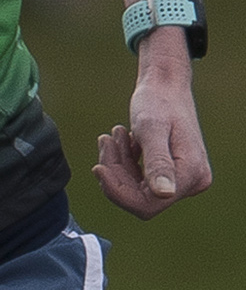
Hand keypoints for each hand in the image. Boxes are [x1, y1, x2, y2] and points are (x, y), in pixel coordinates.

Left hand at [94, 31, 211, 217]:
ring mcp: (182, 178)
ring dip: (118, 163)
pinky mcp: (171, 172)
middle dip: (116, 172)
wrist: (166, 85)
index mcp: (191, 175)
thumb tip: (163, 193)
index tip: (98, 166)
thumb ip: (157, 161)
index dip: (118, 191)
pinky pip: (140, 178)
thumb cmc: (158, 101)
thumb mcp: (151, 128)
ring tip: (113, 134)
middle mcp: (192, 182)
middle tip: (106, 139)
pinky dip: (125, 160)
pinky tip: (121, 138)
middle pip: (140, 197)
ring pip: (137, 187)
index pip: (148, 204)